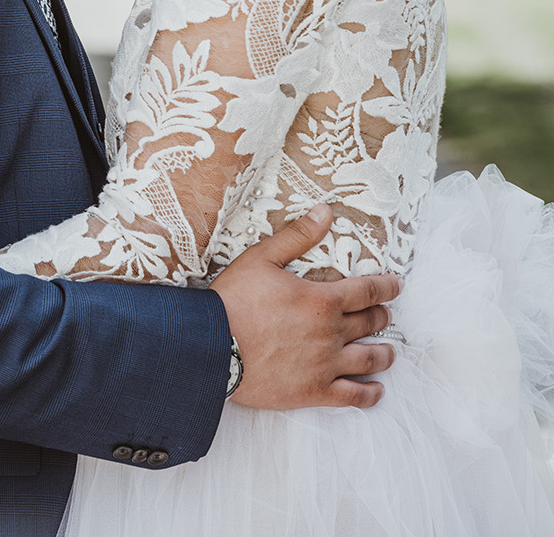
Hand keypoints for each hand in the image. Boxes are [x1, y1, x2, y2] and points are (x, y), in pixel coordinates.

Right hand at [209, 204, 400, 410]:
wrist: (211, 347)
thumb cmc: (234, 300)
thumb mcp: (262, 257)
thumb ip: (297, 236)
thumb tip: (325, 212)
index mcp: (322, 300)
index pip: (367, 291)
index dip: (386, 287)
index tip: (397, 285)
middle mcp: (331, 333)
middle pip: (370, 323)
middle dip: (382, 316)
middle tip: (386, 314)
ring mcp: (325, 366)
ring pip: (369, 361)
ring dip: (384, 354)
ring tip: (389, 352)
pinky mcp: (314, 392)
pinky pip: (352, 397)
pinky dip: (369, 394)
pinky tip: (376, 391)